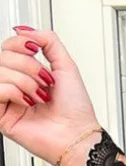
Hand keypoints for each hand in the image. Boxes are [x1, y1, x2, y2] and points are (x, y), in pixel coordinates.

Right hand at [0, 25, 100, 165]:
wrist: (78, 135)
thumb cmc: (76, 109)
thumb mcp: (66, 64)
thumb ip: (48, 40)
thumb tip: (22, 30)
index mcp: (26, 74)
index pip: (7, 47)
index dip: (19, 43)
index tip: (36, 50)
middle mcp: (15, 86)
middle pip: (2, 56)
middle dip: (26, 64)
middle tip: (44, 81)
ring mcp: (7, 101)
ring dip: (24, 80)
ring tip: (39, 95)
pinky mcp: (1, 117)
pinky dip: (14, 91)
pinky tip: (28, 102)